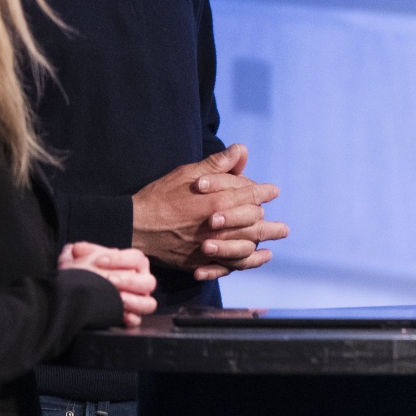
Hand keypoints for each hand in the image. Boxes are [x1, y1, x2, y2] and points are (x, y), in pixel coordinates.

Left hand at [60, 242, 157, 326]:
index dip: (120, 260)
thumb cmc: (85, 274)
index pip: (137, 259)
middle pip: (148, 282)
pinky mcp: (131, 317)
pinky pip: (138, 320)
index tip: (99, 261)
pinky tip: (121, 316)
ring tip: (118, 299)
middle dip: (129, 281)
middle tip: (109, 280)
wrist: (75, 295)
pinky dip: (131, 318)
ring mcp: (138, 301)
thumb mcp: (82, 260)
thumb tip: (77, 249)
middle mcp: (140, 282)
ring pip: (149, 303)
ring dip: (134, 301)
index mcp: (134, 265)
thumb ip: (84, 252)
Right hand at [131, 144, 289, 279]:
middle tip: (281, 224)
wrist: (133, 226)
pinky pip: (229, 264)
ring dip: (264, 240)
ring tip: (278, 236)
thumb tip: (240, 150)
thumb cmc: (159, 197)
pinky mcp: (200, 260)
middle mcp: (218, 225)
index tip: (273, 192)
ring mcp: (209, 245)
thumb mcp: (186, 174)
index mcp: (216, 201)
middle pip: (253, 222)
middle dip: (268, 220)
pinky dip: (247, 262)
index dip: (264, 192)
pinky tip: (259, 257)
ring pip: (246, 245)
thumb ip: (216, 164)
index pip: (251, 196)